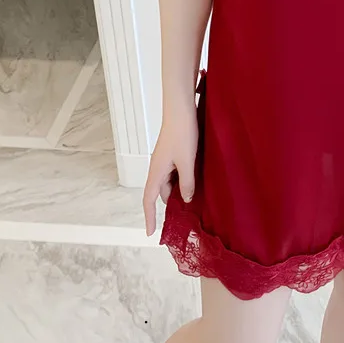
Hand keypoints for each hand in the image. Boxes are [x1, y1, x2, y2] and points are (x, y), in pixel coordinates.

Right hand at [142, 101, 197, 235]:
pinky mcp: (173, 152)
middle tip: (184, 217)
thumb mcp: (187, 161)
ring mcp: (165, 159)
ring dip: (179, 191)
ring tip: (193, 201)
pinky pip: (175, 172)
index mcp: (156, 171)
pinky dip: (182, 180)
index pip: (149, 199)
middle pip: (161, 192)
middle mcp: (158, 167)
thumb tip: (187, 199)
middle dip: (170, 205)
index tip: (150, 232)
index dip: (149, 217)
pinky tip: (195, 181)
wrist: (181, 109)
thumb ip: (187, 182)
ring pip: (170, 182)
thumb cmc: (182, 133)